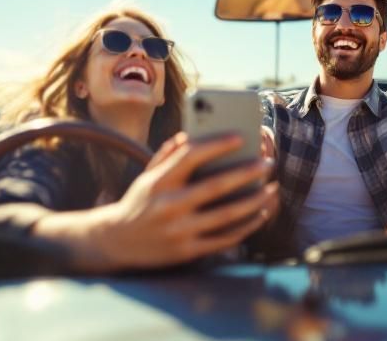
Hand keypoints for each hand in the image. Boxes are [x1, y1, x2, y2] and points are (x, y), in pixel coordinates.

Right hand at [78, 133, 279, 269]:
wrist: (116, 241)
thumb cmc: (138, 201)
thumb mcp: (147, 175)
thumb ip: (167, 155)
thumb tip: (190, 135)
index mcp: (158, 182)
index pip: (191, 156)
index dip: (217, 145)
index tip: (241, 137)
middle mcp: (168, 206)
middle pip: (216, 186)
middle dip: (247, 173)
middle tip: (268, 163)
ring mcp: (178, 231)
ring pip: (226, 215)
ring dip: (253, 201)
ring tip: (271, 188)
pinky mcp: (187, 252)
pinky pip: (224, 239)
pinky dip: (246, 226)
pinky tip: (259, 214)